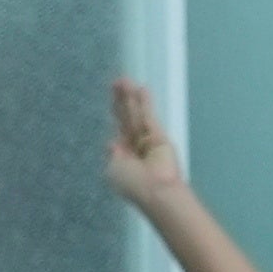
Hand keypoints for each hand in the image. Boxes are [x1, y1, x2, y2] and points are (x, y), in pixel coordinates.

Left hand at [104, 76, 186, 206]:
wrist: (156, 191)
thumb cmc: (132, 184)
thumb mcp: (113, 170)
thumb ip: (113, 155)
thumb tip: (112, 143)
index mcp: (123, 155)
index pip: (120, 128)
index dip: (116, 112)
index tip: (113, 98)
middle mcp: (136, 145)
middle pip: (127, 117)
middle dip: (122, 100)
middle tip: (118, 81)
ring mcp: (148, 140)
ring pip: (136, 115)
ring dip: (131, 98)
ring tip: (125, 80)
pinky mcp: (160, 136)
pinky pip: (149, 117)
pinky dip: (145, 104)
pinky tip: (142, 90)